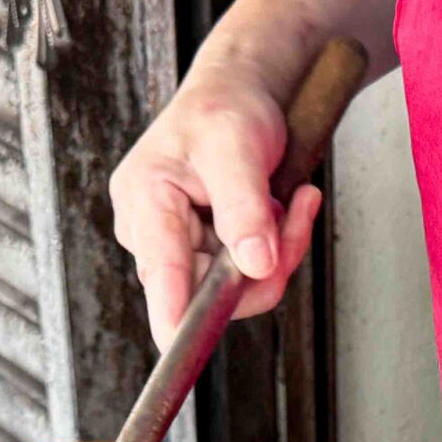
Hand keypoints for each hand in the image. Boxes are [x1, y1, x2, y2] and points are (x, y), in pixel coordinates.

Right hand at [110, 60, 324, 345]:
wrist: (240, 91)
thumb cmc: (228, 106)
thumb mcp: (237, 145)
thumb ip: (244, 207)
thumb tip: (253, 265)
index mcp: (145, 202)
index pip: (160, 277)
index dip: (175, 318)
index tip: (182, 351)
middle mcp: (152, 232)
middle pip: (206, 293)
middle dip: (263, 265)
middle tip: (296, 213)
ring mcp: (178, 246)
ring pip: (233, 290)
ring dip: (276, 253)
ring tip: (291, 202)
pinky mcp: (203, 252)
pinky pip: (245, 277)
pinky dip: (275, 249)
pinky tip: (283, 209)